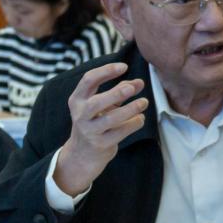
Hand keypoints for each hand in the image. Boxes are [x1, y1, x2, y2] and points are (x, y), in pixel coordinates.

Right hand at [54, 62, 147, 195]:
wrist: (81, 155)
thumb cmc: (95, 122)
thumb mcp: (102, 104)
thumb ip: (119, 91)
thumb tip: (139, 82)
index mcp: (77, 99)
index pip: (88, 80)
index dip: (106, 71)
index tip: (124, 66)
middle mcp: (80, 115)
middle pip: (97, 102)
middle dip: (116, 93)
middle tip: (133, 88)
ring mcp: (90, 131)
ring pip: (110, 119)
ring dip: (130, 109)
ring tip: (144, 102)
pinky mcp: (100, 145)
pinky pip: (120, 132)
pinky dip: (133, 124)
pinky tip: (140, 118)